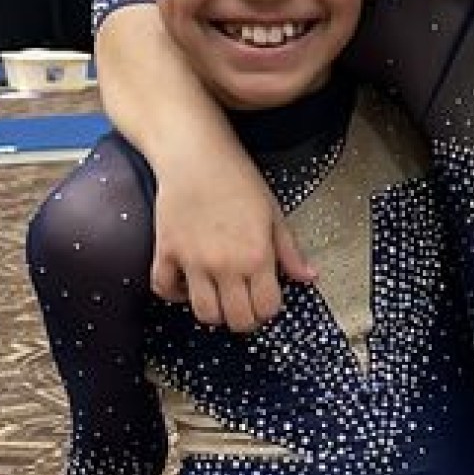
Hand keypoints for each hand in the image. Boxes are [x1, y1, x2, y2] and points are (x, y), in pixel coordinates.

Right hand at [149, 185, 316, 328]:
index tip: (265, 300)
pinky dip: (174, 294)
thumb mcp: (274, 214)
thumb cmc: (238, 179)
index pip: (266, 308)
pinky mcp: (166, 251)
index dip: (268, 310)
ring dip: (214, 313)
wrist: (196, 155)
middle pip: (237, 319)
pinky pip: (164, 289)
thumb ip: (290, 252)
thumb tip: (309, 278)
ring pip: (203, 314)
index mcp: (257, 256)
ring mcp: (193, 261)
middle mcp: (225, 264)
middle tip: (244, 304)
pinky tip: (186, 283)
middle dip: (245, 319)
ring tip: (219, 298)